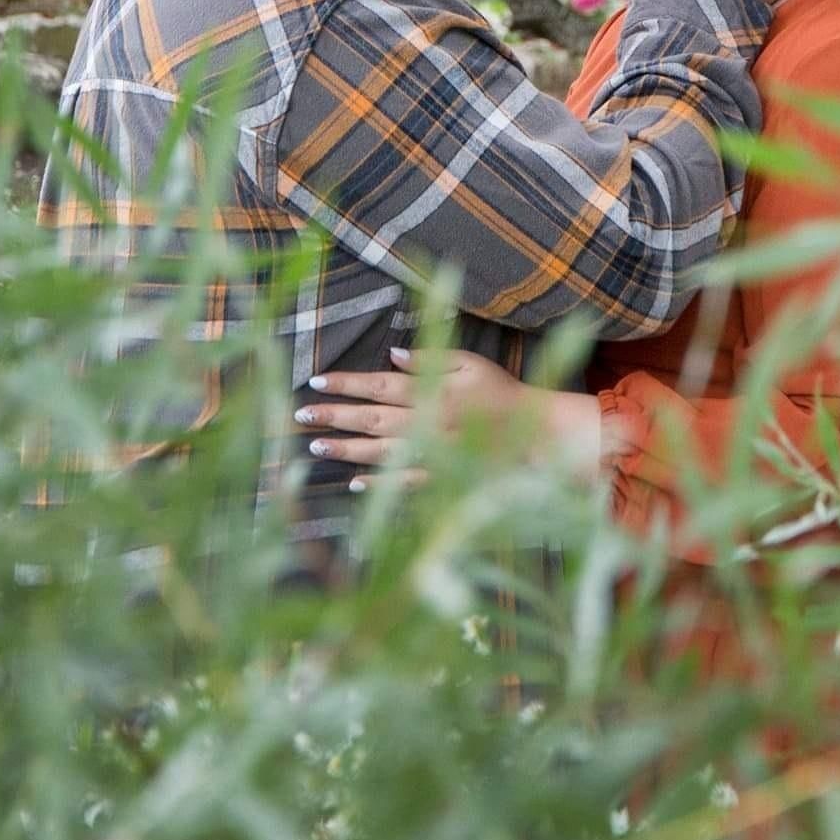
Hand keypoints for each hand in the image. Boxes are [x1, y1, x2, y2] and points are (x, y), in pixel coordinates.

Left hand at [296, 349, 602, 482]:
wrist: (538, 434)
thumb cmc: (503, 392)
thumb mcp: (471, 363)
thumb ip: (432, 358)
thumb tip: (393, 356)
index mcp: (434, 390)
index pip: (379, 385)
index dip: (346, 382)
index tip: (316, 380)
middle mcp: (428, 422)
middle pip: (371, 419)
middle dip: (334, 417)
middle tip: (301, 415)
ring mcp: (434, 453)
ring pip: (380, 452)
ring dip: (346, 449)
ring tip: (316, 446)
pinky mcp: (443, 477)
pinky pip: (404, 482)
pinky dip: (379, 483)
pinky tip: (354, 482)